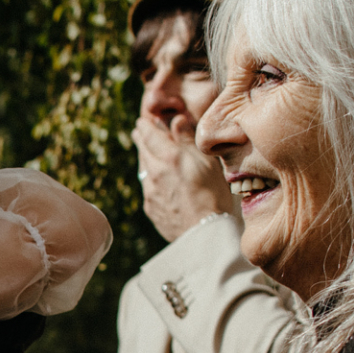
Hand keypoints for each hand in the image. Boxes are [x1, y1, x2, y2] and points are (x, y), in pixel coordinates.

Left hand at [135, 108, 232, 242]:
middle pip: (142, 150)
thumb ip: (188, 139)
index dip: (145, 125)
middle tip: (140, 131)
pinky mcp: (150, 207)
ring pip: (143, 168)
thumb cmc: (213, 195)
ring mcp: (149, 191)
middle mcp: (154, 172)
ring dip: (145, 158)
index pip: (149, 133)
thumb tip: (176, 119)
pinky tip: (157, 179)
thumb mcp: (207, 162)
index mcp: (169, 157)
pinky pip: (147, 186)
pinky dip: (150, 178)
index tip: (143, 120)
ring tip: (149, 152)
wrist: (204, 233)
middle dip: (142, 139)